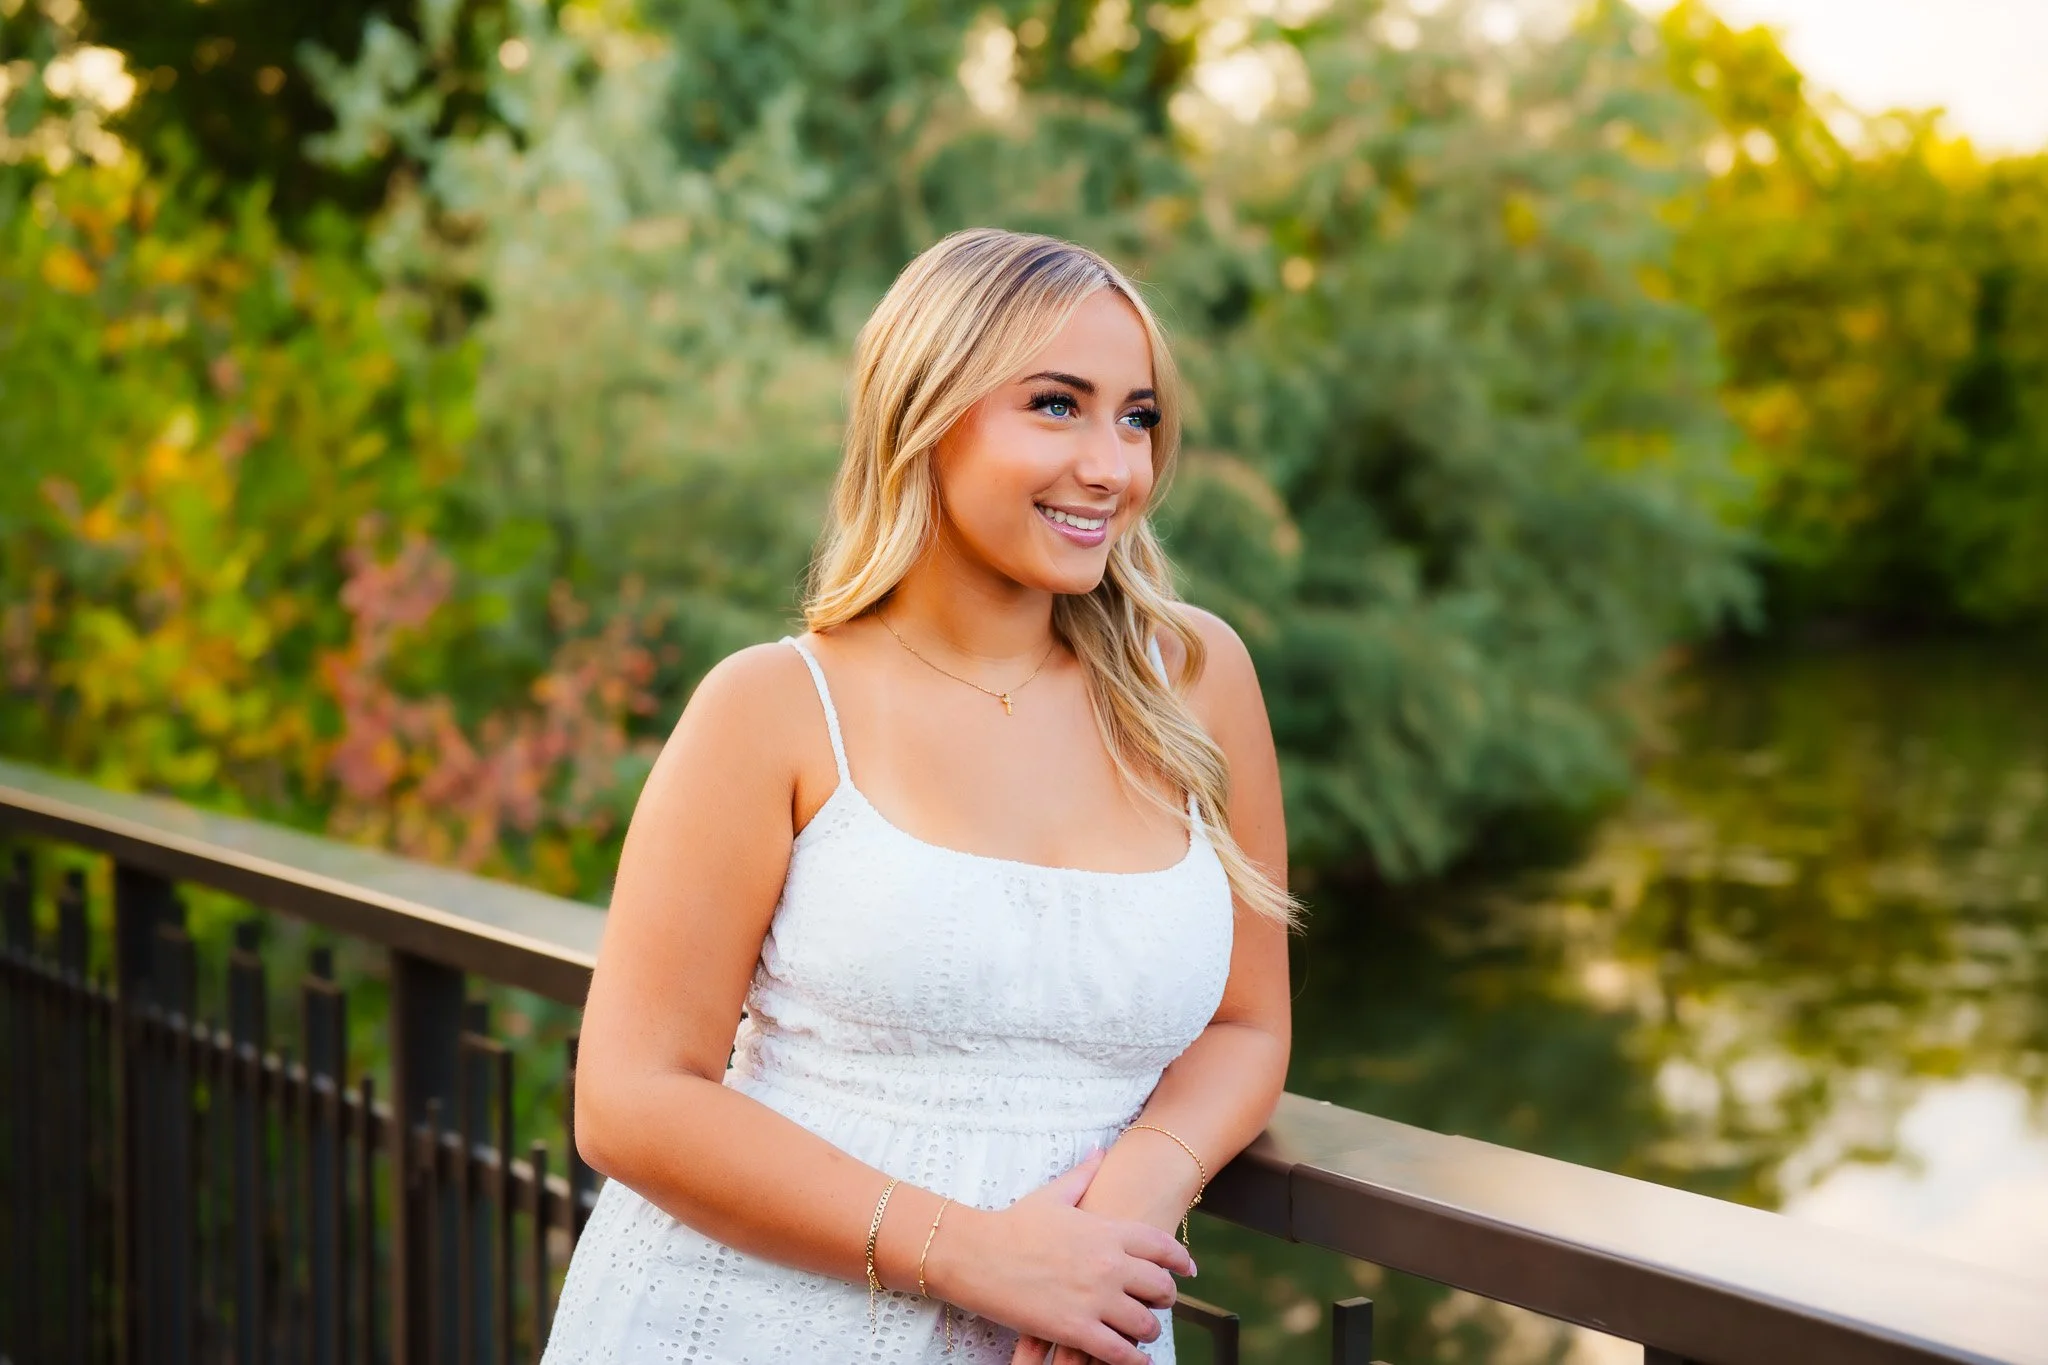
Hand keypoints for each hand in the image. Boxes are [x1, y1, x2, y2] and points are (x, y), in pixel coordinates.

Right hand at [926, 1149, 1192, 1364]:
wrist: (975, 1253)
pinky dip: (1134, 1360)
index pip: (1163, 1247)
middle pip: (1161, 1287)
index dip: (1181, 1262)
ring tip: (1143, 1332)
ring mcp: (1095, 1299)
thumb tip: (1100, 1151)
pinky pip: (1121, 1352)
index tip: (1188, 1271)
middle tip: (1160, 1304)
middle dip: (1165, 1298)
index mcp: (1107, 1231)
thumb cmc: (1012, 1223)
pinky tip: (1135, 1359)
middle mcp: (1109, 1264)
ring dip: (1149, 1330)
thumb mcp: (1052, 1195)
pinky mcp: (1077, 1329)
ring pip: (1146, 1324)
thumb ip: (1083, 1174)